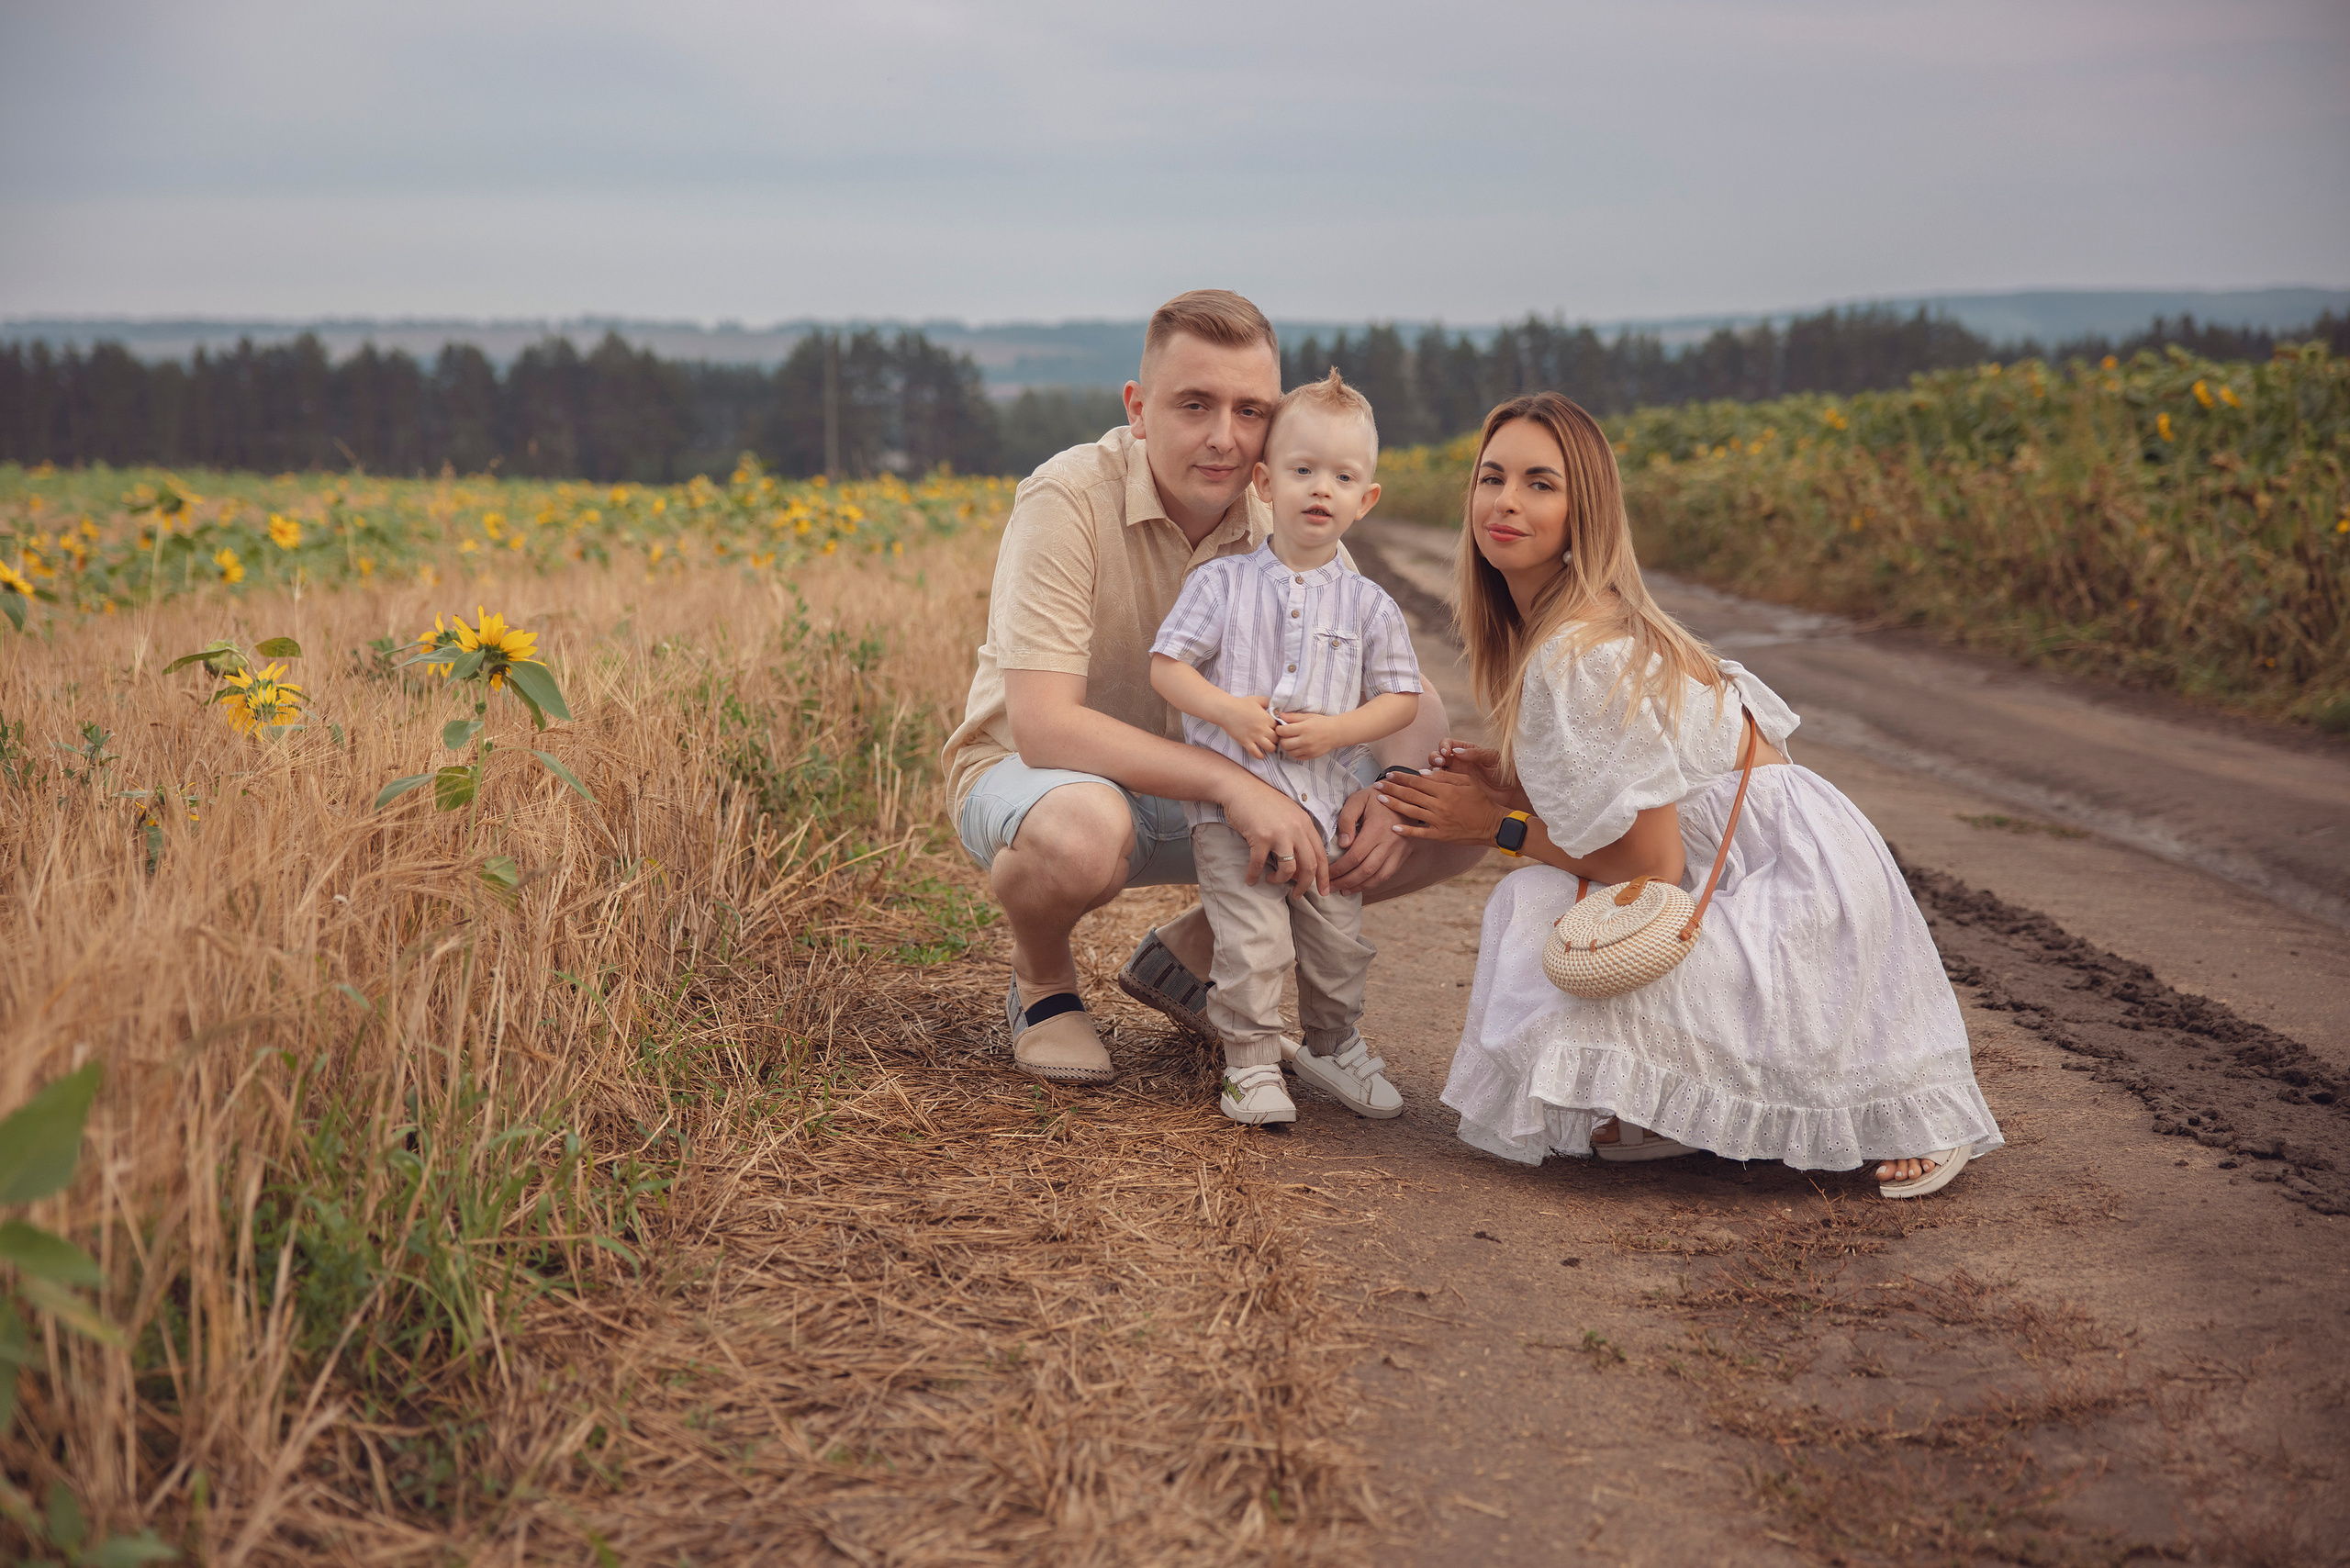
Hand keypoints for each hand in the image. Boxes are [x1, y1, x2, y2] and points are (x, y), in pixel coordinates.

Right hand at [1220, 694, 1278, 758]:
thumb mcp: (1258, 699)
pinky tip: (1261, 754)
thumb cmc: (1241, 704)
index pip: (1280, 728)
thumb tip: (1277, 707)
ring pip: (1270, 747)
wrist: (1226, 710)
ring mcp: (1254, 736)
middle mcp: (1262, 728)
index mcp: (1266, 718)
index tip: (1276, 730)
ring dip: (1271, 748)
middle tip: (1274, 739)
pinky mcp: (1245, 742)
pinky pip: (1256, 753)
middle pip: (1277, 739)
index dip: (1279, 729)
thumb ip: (1269, 701)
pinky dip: (1260, 756)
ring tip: (1269, 746)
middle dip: (1277, 739)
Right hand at [1224, 778, 1328, 894]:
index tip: (1324, 891)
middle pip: (1310, 865)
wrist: (1239, 787)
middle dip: (1306, 885)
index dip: (1324, 876)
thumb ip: (1299, 833)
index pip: (1322, 855)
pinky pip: (1259, 864)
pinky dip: (1254, 875)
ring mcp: (1279, 833)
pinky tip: (1250, 879)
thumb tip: (1301, 862)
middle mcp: (1296, 829)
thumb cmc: (1262, 801)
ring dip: (1281, 880)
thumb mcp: (1289, 813)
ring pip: (1289, 869)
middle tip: (1298, 895)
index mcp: (1306, 823)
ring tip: (1272, 879)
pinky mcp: (1260, 837)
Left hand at [1273, 710, 1344, 760]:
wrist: (1336, 733)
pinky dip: (1295, 752)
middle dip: (1282, 739)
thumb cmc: (1321, 723)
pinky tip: (1299, 746)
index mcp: (1303, 728)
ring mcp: (1308, 750)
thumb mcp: (1307, 716)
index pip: (1282, 732)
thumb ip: (1293, 717)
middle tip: (1286, 735)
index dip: (1279, 729)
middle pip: (1284, 744)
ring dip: (1288, 747)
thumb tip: (1280, 716)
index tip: (1281, 728)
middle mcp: (1305, 740)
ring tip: (1293, 741)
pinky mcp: (1311, 756)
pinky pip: (1297, 757)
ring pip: (1289, 752)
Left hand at [1330, 784, 1411, 893]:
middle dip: (1345, 882)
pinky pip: (1387, 875)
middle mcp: (1391, 843)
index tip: (1325, 874)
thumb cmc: (1378, 796)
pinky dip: (1372, 883)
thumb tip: (1343, 844)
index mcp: (1378, 828)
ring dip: (1359, 887)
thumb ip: (1347, 819)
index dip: (1339, 869)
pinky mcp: (1403, 855)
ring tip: (1342, 891)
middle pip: (1366, 870)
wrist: (1408, 796)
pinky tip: (1359, 885)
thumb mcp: (1358, 799)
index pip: (1355, 856)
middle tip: (1329, 887)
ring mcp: (1399, 851)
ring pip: (1378, 877)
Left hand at [1376, 766, 1508, 846]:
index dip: (1402, 777)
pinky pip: (1420, 833)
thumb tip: (1423, 773)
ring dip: (1394, 805)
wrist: (1492, 824)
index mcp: (1446, 790)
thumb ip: (1445, 777)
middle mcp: (1440, 805)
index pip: (1418, 782)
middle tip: (1377, 785)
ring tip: (1380, 800)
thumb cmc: (1480, 801)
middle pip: (1411, 795)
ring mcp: (1439, 821)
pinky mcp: (1441, 836)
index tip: (1389, 774)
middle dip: (1392, 789)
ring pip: (1412, 812)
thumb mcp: (1467, 782)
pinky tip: (1393, 828)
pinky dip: (1406, 831)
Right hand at [1430, 738, 1519, 807]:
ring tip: (1437, 775)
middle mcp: (1457, 762)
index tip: (1446, 752)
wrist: (1510, 793)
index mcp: (1465, 750)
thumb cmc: (1504, 772)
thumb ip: (1476, 753)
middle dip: (1435, 758)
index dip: (1443, 746)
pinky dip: (1435, 784)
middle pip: (1437, 756)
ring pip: (1435, 771)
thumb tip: (1457, 752)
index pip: (1447, 744)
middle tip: (1441, 763)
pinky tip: (1438, 786)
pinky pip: (1440, 786)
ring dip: (1432, 771)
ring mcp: (1455, 776)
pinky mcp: (1454, 790)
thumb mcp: (1493, 758)